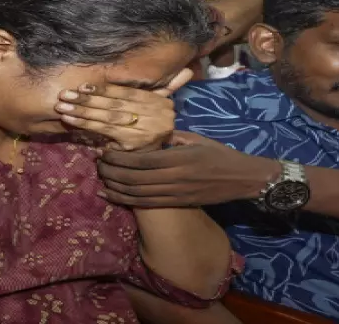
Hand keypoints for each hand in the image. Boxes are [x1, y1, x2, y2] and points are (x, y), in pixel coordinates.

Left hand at [55, 68, 192, 151]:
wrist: (168, 166)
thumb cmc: (159, 133)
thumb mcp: (164, 108)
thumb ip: (170, 87)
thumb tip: (189, 71)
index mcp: (160, 104)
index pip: (128, 92)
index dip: (105, 88)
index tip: (84, 85)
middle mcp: (155, 115)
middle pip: (115, 103)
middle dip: (89, 98)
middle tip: (65, 95)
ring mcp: (144, 130)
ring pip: (108, 116)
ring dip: (83, 110)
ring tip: (63, 106)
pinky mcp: (133, 144)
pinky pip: (105, 131)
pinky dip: (86, 124)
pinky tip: (70, 120)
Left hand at [97, 131, 280, 206]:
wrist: (241, 179)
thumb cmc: (219, 155)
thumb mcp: (196, 139)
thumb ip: (171, 137)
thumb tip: (149, 133)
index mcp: (178, 158)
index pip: (141, 160)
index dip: (119, 158)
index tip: (104, 151)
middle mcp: (174, 178)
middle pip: (134, 178)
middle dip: (111, 172)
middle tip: (97, 164)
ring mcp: (175, 194)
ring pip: (137, 194)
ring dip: (115, 187)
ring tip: (100, 179)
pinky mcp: (177, 204)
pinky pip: (146, 205)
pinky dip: (125, 200)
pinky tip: (110, 195)